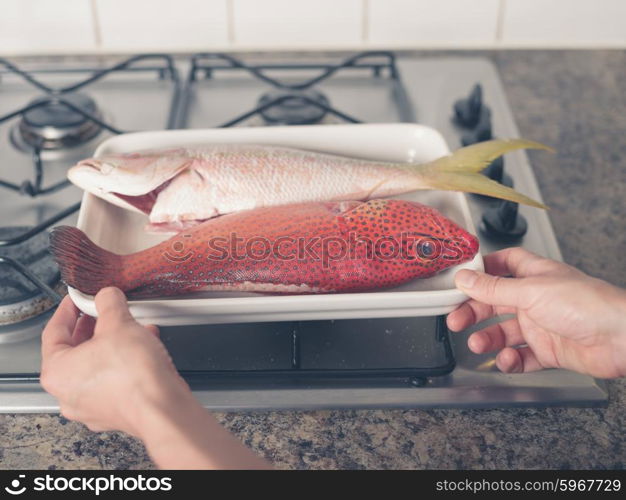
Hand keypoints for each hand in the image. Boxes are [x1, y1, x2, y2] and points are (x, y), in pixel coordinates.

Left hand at [41, 287, 270, 468]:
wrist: (163, 409)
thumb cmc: (134, 375)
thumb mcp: (120, 323)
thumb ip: (109, 303)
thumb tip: (107, 296)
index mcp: (57, 372)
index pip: (54, 332)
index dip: (68, 310)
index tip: (77, 301)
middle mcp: (69, 394)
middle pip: (75, 352)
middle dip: (94, 328)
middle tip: (104, 313)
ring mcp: (91, 407)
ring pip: (97, 367)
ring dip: (113, 345)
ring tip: (132, 329)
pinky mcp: (115, 413)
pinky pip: (114, 382)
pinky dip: (126, 364)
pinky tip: (145, 348)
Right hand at [447, 248, 625, 377]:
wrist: (621, 339)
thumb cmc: (587, 304)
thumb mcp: (530, 291)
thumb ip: (494, 288)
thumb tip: (465, 278)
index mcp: (535, 275)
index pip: (506, 264)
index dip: (484, 269)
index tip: (462, 278)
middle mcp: (537, 299)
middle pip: (497, 301)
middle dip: (475, 310)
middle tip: (456, 320)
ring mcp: (543, 325)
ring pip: (506, 332)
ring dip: (489, 338)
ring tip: (478, 344)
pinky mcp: (550, 351)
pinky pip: (523, 357)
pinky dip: (511, 361)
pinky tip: (506, 360)